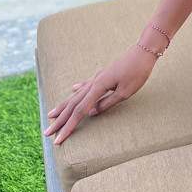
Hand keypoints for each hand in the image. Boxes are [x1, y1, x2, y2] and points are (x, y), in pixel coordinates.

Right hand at [42, 46, 157, 147]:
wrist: (144, 51)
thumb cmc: (137, 72)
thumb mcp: (125, 93)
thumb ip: (106, 104)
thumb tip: (90, 113)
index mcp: (98, 87)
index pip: (80, 111)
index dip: (69, 127)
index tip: (58, 139)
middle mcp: (94, 82)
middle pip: (73, 104)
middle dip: (60, 120)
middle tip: (47, 133)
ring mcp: (98, 78)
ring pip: (77, 95)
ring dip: (64, 106)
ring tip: (52, 114)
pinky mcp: (104, 75)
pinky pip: (86, 85)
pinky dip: (78, 90)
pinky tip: (73, 89)